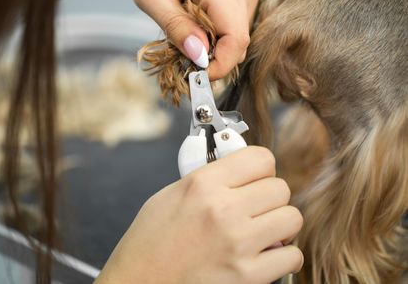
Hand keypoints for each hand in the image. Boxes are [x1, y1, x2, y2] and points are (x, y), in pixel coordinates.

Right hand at [95, 147, 303, 283]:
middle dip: (270, 196)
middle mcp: (223, 210)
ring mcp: (238, 243)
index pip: (261, 158)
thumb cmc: (150, 240)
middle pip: (280, 187)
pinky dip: (282, 254)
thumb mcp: (171, 193)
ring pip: (292, 218)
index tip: (255, 176)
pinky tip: (263, 252)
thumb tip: (240, 169)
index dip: (261, 167)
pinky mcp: (247, 275)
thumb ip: (208, 177)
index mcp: (202, 184)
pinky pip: (291, 256)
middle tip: (255, 205)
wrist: (139, 280)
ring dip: (280, 222)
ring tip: (261, 229)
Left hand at [125, 0, 262, 79]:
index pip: (235, 38)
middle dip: (214, 58)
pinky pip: (241, 25)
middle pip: (240, 41)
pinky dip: (221, 34)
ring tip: (189, 31)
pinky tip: (202, 23)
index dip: (220, 65)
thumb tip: (200, 56)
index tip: (198, 75)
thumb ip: (174, 25)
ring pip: (241, 36)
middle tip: (184, 56)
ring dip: (216, 45)